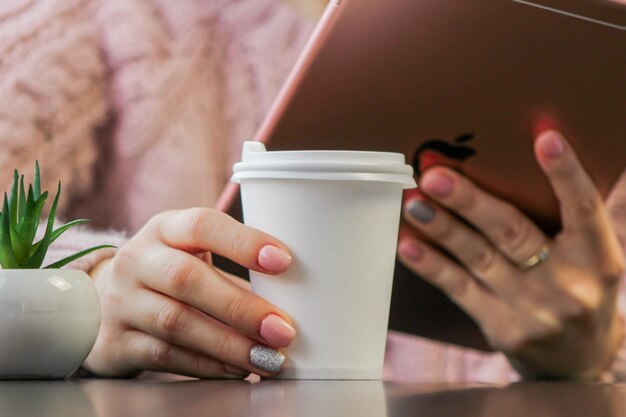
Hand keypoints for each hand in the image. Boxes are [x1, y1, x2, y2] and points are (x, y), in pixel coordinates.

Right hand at [83, 208, 295, 377]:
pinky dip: (208, 364)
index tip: (284, 261)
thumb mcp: (188, 252)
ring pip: (176, 322)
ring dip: (229, 344)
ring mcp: (122, 301)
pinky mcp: (116, 342)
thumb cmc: (165, 272)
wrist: (97, 302)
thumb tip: (295, 297)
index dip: (243, 242)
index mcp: (166, 229)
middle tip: (282, 329)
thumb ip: (231, 266)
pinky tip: (238, 370)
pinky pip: (165, 356)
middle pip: (187, 279)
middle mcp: (138, 260)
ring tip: (268, 357)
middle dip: (240, 308)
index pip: (203, 225)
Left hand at [397, 130, 624, 379]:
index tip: (544, 138)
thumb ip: (572, 218)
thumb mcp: (594, 257)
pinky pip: (459, 289)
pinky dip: (431, 264)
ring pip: (478, 258)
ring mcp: (532, 310)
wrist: (578, 364)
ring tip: (413, 201)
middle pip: (513, 233)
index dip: (565, 173)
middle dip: (470, 202)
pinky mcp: (502, 328)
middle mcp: (568, 285)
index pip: (584, 209)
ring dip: (441, 227)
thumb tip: (535, 156)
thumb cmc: (581, 292)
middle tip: (435, 176)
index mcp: (599, 258)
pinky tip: (408, 244)